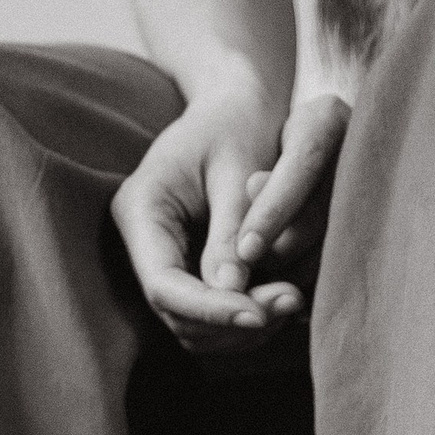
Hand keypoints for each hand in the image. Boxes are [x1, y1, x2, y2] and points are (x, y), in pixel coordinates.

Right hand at [112, 85, 348, 352]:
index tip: (260, 314)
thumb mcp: (236, 170)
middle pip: (179, 315)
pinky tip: (284, 302)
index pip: (165, 286)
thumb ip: (230, 233)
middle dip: (233, 322)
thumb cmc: (237, 123)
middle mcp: (144, 244)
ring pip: (197, 327)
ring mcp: (165, 262)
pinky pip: (214, 317)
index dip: (211, 310)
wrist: (237, 106)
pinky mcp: (192, 273)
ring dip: (245, 328)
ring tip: (294, 300)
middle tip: (291, 301)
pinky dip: (248, 319)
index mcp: (141, 210)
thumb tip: (234, 294)